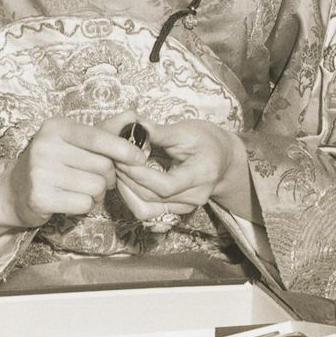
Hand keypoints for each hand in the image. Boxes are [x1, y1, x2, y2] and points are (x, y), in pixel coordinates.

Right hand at [0, 115, 147, 229]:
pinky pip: (83, 204)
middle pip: (102, 166)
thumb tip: (133, 117)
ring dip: (96, 193)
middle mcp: (45, 146)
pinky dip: (84, 206)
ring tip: (79, 189)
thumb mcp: (74, 142)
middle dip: (107, 177)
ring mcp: (40, 172)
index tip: (140, 158)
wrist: (13, 192)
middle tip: (95, 178)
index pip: (98, 137)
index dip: (123, 149)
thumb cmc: (51, 164)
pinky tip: (70, 200)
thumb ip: (104, 131)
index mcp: (55, 127)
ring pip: (96, 187)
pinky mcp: (39, 197)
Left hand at [114, 118, 250, 224]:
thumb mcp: (187, 130)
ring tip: (118, 169)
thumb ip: (160, 132)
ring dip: (126, 191)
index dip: (140, 174)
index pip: (165, 185)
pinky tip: (126, 179)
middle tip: (112, 159)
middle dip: (127, 179)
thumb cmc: (207, 141)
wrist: (223, 159)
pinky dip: (132, 196)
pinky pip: (147, 210)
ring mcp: (185, 208)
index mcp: (201, 176)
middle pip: (151, 198)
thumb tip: (135, 126)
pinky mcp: (175, 211)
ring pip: (145, 209)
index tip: (122, 157)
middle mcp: (194, 197)